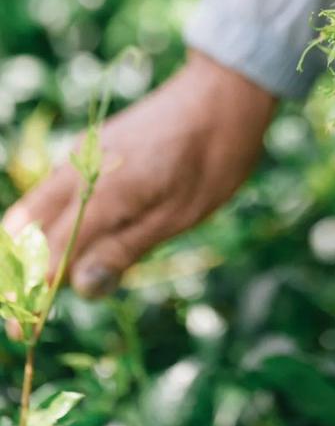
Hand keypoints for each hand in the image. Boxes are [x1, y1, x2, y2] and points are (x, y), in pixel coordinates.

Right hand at [2, 50, 275, 297]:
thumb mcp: (178, 215)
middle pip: (25, 228)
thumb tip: (78, 288)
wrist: (224, 92)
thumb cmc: (213, 157)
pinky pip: (56, 189)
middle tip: (26, 314)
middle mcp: (79, 169)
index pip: (47, 255)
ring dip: (33, 247)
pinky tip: (71, 244)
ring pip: (36, 207)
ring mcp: (82, 153)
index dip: (32, 296)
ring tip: (47, 286)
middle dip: (20, 273)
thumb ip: (124, 249)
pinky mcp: (93, 146)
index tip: (20, 334)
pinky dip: (50, 221)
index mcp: (100, 192)